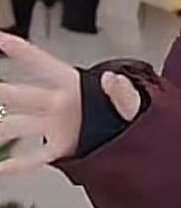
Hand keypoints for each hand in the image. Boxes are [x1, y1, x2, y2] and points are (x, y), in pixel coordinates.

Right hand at [0, 31, 141, 174]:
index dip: (20, 51)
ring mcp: (56, 127)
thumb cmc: (135, 118)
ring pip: (17, 126)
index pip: (42, 64)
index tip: (0, 39)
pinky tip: (1, 168)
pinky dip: (15, 164)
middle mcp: (58, 104)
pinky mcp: (61, 150)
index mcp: (74, 87)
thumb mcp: (134, 103)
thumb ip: (123, 93)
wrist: (139, 145)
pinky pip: (33, 157)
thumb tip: (112, 80)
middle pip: (19, 95)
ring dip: (0, 129)